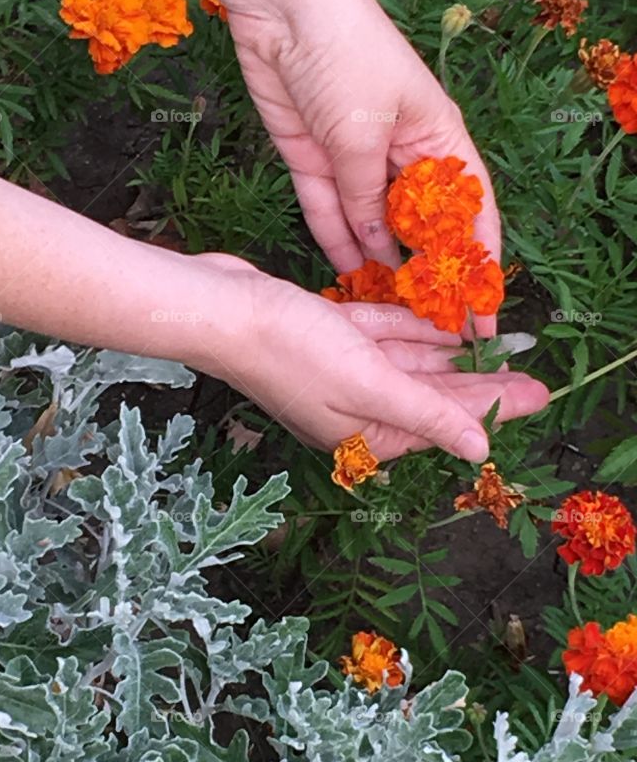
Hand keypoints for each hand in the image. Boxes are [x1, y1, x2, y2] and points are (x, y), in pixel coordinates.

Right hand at [199, 255, 546, 460]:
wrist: (223, 310)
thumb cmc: (290, 351)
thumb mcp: (370, 386)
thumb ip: (428, 415)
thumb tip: (478, 451)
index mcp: (365, 434)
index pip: (445, 424)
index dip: (495, 408)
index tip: (539, 394)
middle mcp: (354, 409)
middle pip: (433, 396)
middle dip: (482, 383)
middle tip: (532, 373)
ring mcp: (339, 373)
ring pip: (409, 363)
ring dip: (450, 353)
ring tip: (498, 345)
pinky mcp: (326, 337)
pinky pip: (381, 335)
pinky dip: (410, 329)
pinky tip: (444, 324)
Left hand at [227, 0, 499, 333]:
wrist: (282, 8)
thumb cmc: (347, 55)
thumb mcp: (365, 137)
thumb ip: (370, 199)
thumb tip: (381, 248)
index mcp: (439, 136)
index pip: (471, 209)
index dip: (480, 259)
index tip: (484, 305)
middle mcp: (402, 150)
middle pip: (420, 222)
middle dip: (425, 270)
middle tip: (429, 322)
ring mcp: (357, 155)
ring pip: (372, 222)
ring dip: (378, 262)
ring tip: (386, 310)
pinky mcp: (315, 156)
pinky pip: (330, 210)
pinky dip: (338, 240)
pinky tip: (348, 275)